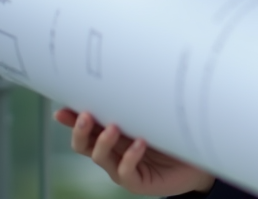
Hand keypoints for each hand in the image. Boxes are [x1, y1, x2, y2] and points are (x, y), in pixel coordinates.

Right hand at [55, 108, 215, 195]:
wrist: (196, 162)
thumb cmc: (173, 136)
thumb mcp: (154, 115)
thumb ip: (140, 103)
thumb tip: (130, 74)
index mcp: (113, 134)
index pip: (87, 126)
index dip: (71, 119)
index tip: (62, 110)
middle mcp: (113, 151)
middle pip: (84, 144)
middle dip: (80, 131)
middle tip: (84, 116)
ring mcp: (122, 168)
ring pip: (100, 157)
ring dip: (103, 142)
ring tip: (113, 128)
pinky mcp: (136, 181)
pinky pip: (126, 172)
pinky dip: (130, 157)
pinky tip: (140, 144)